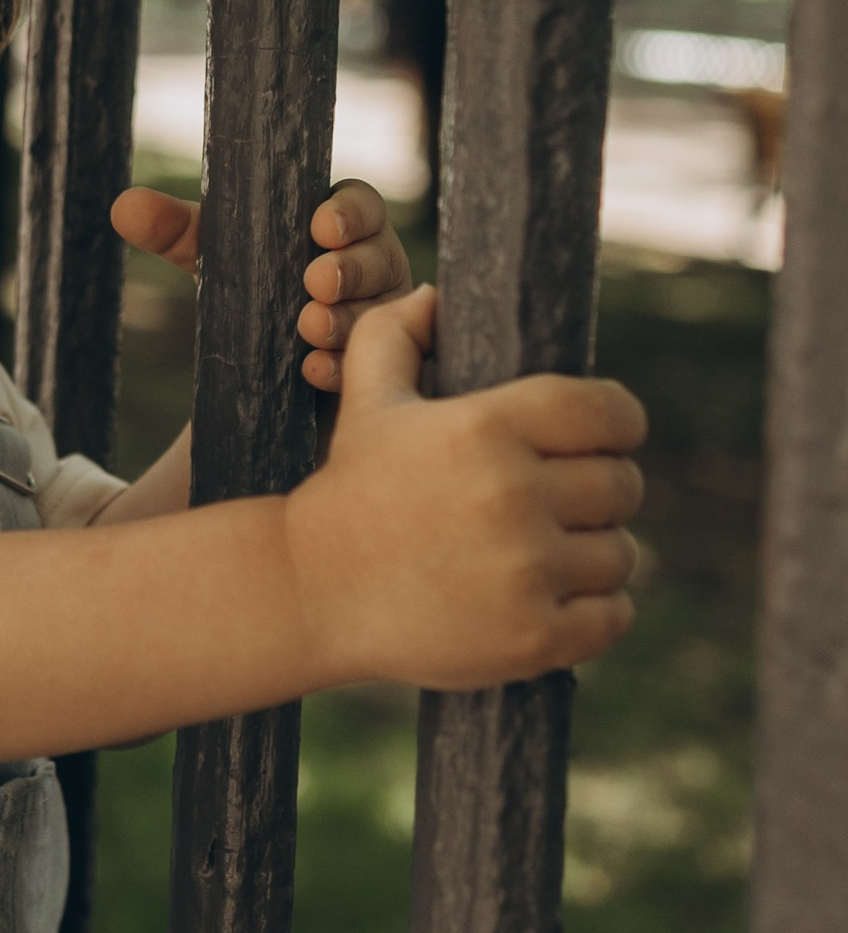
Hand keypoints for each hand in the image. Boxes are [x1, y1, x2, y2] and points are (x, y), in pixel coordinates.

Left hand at [109, 178, 411, 388]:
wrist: (252, 372)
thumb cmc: (246, 291)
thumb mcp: (210, 258)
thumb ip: (175, 232)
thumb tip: (125, 206)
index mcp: (341, 227)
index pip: (360, 204)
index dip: (349, 213)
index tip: (320, 226)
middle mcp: (371, 269)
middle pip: (378, 257)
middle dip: (350, 269)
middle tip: (314, 281)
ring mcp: (380, 320)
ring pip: (378, 314)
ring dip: (345, 320)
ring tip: (308, 328)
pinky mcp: (377, 368)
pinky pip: (375, 366)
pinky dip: (339, 368)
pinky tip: (313, 371)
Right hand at [283, 287, 643, 690]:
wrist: (310, 591)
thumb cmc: (350, 490)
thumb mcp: (366, 401)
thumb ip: (395, 333)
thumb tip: (436, 296)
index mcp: (485, 428)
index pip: (608, 413)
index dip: (617, 424)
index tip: (602, 439)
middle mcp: (511, 495)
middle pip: (622, 485)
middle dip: (599, 491)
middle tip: (562, 502)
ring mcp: (525, 571)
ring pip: (620, 553)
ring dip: (596, 554)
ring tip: (549, 553)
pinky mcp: (533, 635)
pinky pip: (613, 616)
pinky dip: (596, 612)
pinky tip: (554, 599)